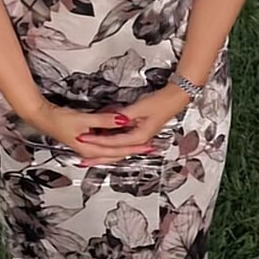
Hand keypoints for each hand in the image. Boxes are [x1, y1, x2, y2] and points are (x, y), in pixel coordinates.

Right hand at [22, 96, 162, 162]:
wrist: (41, 117)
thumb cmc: (57, 120)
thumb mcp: (83, 119)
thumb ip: (104, 120)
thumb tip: (121, 120)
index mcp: (90, 148)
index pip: (117, 151)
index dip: (134, 148)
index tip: (147, 145)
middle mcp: (89, 150)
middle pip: (115, 153)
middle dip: (132, 150)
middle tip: (149, 147)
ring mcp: (86, 145)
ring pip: (110, 149)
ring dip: (124, 146)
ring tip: (139, 144)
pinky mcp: (84, 139)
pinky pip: (103, 143)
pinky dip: (113, 141)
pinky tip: (118, 137)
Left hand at [72, 85, 190, 166]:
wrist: (174, 98)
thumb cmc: (162, 103)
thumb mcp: (140, 108)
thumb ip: (124, 115)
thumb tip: (113, 119)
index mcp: (140, 137)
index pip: (113, 143)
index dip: (96, 141)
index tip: (83, 139)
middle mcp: (139, 140)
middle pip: (115, 153)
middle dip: (98, 157)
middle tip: (83, 160)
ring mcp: (138, 137)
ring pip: (117, 149)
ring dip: (102, 152)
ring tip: (88, 157)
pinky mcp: (137, 132)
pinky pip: (120, 141)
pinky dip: (109, 143)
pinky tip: (101, 142)